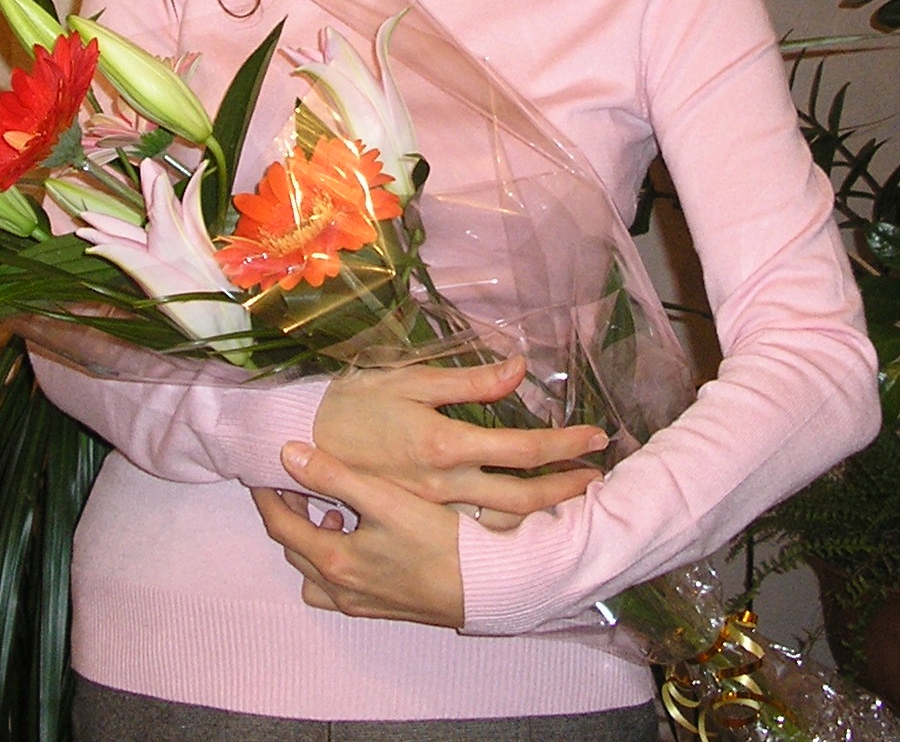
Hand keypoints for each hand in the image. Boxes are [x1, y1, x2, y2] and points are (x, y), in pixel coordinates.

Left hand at [252, 441, 465, 625]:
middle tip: (295, 483)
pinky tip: (361, 538)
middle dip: (288, 515)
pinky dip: (335, 560)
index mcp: (334, 561)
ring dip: (312, 540)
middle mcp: (340, 589)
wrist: (487, 587)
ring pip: (314, 572)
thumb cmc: (439, 540)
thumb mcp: (386, 500)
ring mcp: (360, 603)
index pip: (280, 526)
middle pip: (294, 549)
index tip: (263, 470)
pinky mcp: (380, 607)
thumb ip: (335, 476)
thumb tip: (289, 454)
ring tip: (332, 508)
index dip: (267, 496)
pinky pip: (338, 585)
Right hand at [312, 356, 605, 522]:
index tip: (596, 438)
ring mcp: (431, 508)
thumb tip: (519, 368)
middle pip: (521, 495)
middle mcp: (443, 485)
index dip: (563, 444)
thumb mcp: (410, 380)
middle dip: (565, 487)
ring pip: (501, 520)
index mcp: (444, 445)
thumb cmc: (356, 403)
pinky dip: (507, 525)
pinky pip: (472, 530)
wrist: (301, 441)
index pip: (520, 448)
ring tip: (572, 497)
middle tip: (597, 478)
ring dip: (543, 510)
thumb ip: (468, 380)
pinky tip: (525, 515)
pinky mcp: (418, 519)